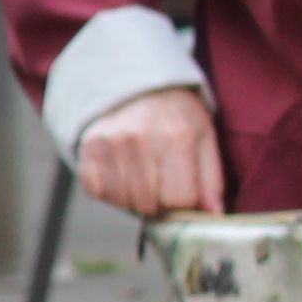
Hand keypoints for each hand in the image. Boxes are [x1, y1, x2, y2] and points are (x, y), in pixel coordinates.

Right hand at [73, 85, 223, 222]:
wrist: (138, 85)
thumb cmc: (176, 115)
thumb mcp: (204, 138)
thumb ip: (211, 179)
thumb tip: (213, 216)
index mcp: (176, 137)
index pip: (178, 200)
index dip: (182, 204)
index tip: (181, 193)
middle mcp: (139, 139)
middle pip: (148, 205)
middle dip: (158, 204)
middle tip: (161, 185)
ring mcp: (109, 144)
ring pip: (122, 202)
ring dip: (134, 199)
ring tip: (142, 179)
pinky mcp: (88, 149)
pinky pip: (97, 192)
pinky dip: (110, 191)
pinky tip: (122, 175)